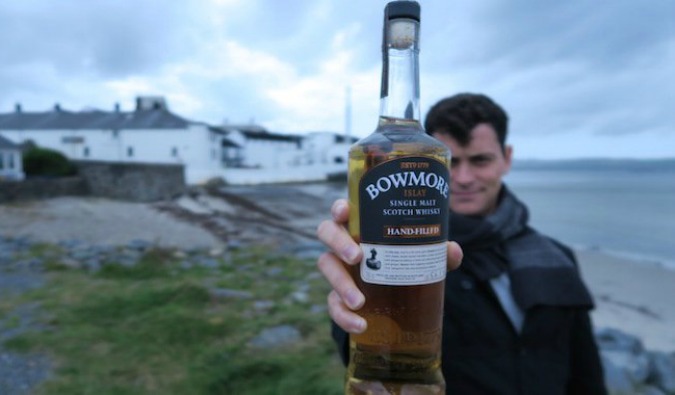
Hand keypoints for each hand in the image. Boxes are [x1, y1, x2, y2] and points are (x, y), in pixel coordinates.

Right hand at [317, 198, 462, 333]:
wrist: (401, 297)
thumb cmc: (407, 260)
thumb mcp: (424, 255)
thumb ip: (437, 251)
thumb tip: (452, 251)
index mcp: (361, 225)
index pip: (343, 210)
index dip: (339, 208)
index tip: (344, 213)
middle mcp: (344, 242)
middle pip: (327, 232)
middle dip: (338, 243)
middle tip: (357, 258)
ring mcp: (338, 268)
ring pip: (326, 266)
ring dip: (339, 284)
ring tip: (359, 301)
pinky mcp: (338, 295)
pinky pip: (333, 304)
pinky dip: (343, 316)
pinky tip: (360, 325)